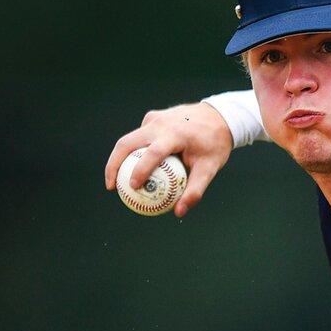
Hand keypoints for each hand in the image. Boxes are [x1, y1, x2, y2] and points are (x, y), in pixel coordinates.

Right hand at [105, 101, 233, 216]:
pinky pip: (138, 137)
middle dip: (114, 164)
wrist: (218, 117)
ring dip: (119, 159)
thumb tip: (179, 212)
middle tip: (111, 186)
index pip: (153, 152)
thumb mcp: (210, 169)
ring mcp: (154, 118)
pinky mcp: (152, 117)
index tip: (133, 186)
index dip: (141, 169)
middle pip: (127, 143)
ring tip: (115, 181)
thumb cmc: (214, 146)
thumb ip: (195, 190)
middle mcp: (160, 123)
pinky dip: (133, 152)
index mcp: (176, 133)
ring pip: (129, 139)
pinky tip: (132, 169)